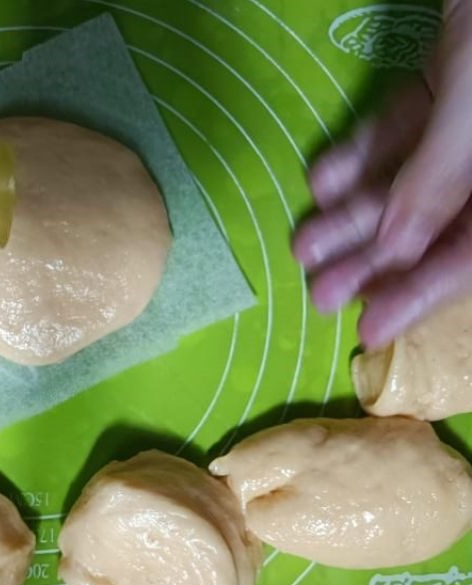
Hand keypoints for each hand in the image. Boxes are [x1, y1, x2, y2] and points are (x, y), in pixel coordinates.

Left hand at [292, 0, 471, 347]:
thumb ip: (440, 175)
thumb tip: (394, 251)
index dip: (419, 295)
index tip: (367, 329)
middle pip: (433, 227)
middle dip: (373, 261)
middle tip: (319, 294)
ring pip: (408, 182)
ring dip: (353, 214)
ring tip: (304, 245)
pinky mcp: (447, 89)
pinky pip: (400, 132)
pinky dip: (362, 155)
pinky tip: (323, 182)